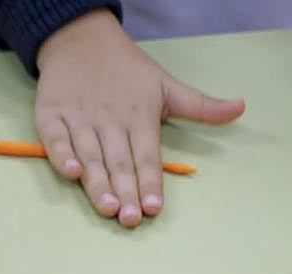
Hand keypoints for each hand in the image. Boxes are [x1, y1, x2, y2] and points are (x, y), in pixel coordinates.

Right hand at [35, 9, 244, 227]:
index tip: (154, 207)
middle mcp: (110, 121)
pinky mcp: (51, 115)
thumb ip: (201, 106)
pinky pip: (54, 138)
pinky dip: (60, 154)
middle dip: (125, 192)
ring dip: (97, 183)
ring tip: (107, 208)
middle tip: (131, 219)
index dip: (151, 183)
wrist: (80, 37)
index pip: (147, 157)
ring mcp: (80, 119)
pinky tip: (70, 172)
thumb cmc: (127, 71)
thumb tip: (240, 107)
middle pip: (119, 163)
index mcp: (139, 118)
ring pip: (90, 156)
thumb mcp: (166, 86)